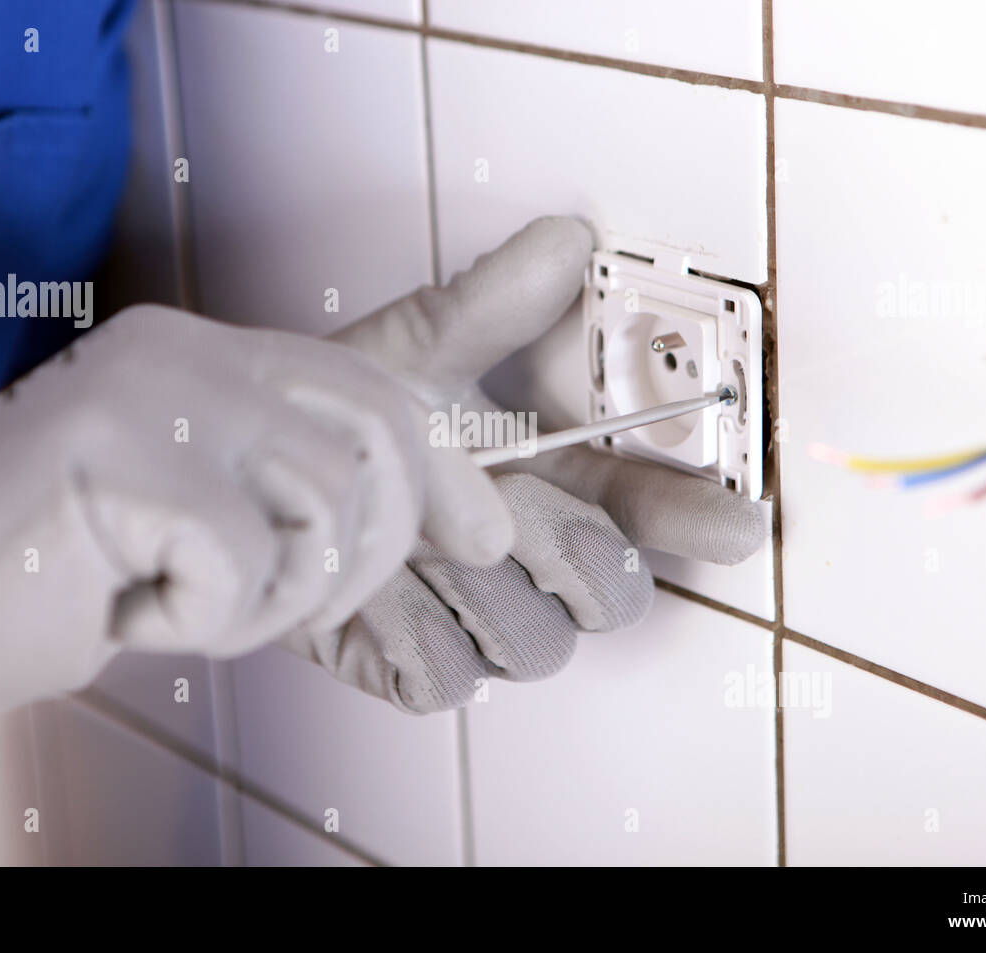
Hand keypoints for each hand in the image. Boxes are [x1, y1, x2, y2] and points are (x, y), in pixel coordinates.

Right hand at [0, 305, 511, 743]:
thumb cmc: (64, 575)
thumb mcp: (210, 526)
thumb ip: (311, 500)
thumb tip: (468, 523)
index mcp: (210, 357)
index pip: (376, 381)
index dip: (447, 462)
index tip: (487, 531)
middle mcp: (186, 350)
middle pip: (378, 437)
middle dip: (368, 549)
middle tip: (287, 600)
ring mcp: (147, 389)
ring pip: (324, 501)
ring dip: (272, 596)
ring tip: (184, 599)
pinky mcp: (114, 451)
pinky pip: (242, 556)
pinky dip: (205, 617)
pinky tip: (131, 607)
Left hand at [284, 217, 764, 712]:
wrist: (250, 476)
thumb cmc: (341, 416)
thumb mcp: (406, 352)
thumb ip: (487, 306)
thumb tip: (566, 242)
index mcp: (544, 480)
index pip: (643, 509)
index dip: (693, 517)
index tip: (735, 520)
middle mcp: (522, 559)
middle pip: (609, 597)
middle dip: (565, 550)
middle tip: (508, 504)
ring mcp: (472, 620)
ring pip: (530, 644)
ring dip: (467, 584)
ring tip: (410, 532)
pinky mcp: (412, 669)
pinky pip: (444, 676)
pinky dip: (400, 625)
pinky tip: (368, 582)